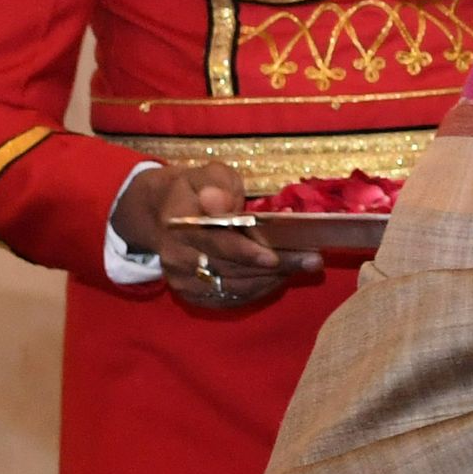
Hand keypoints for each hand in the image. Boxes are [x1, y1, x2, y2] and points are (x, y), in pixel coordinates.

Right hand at [114, 161, 318, 309]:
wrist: (160, 213)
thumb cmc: (195, 189)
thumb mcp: (206, 174)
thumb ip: (216, 185)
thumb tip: (218, 201)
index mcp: (179, 224)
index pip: (215, 243)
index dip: (245, 252)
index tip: (273, 256)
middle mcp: (177, 256)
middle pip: (231, 269)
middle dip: (275, 267)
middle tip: (312, 261)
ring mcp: (182, 279)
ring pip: (233, 287)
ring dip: (271, 280)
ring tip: (303, 266)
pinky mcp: (191, 294)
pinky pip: (229, 298)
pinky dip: (257, 290)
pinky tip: (279, 277)